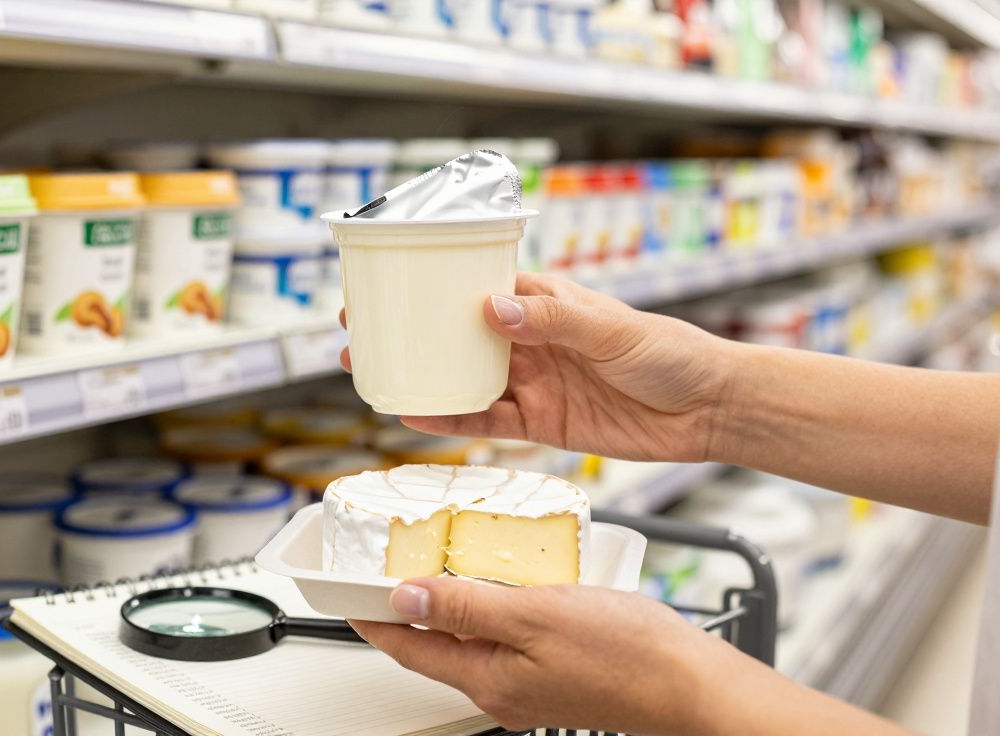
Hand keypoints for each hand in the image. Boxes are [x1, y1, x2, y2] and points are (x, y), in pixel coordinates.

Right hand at [341, 273, 732, 462]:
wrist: (708, 410)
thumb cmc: (670, 352)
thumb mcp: (612, 329)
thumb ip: (553, 319)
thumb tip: (493, 308)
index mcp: (543, 301)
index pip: (475, 286)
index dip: (430, 285)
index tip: (387, 282)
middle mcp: (530, 339)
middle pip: (456, 334)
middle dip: (409, 332)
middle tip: (360, 332)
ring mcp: (533, 381)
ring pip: (462, 377)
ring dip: (420, 376)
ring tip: (373, 373)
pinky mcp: (541, 423)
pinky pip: (486, 420)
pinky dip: (451, 419)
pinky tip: (415, 415)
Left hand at [350, 578, 912, 735]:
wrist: (696, 686)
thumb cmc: (630, 656)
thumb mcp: (534, 615)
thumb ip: (465, 607)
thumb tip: (405, 599)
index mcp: (487, 678)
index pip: (406, 647)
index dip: (371, 617)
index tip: (347, 593)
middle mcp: (502, 687)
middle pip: (434, 646)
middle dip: (406, 609)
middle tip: (388, 569)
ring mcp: (530, 683)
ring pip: (471, 640)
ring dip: (449, 604)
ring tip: (439, 565)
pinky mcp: (558, 670)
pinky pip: (507, 638)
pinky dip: (492, 607)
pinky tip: (506, 580)